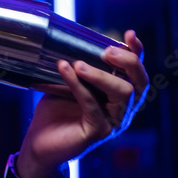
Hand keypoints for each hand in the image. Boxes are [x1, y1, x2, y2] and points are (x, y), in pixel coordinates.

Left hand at [16, 30, 148, 177]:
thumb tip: (75, 42)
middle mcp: (123, 110)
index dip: (137, 53)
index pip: (136, 72)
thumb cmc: (55, 111)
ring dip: (100, 75)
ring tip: (78, 64)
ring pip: (122, 93)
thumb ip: (80, 68)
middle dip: (127, 62)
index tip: (130, 34)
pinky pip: (93, 105)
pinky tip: (66, 70)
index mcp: (120, 96)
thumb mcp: (70, 84)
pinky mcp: (97, 132)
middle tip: (106, 51)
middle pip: (138, 83)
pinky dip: (78, 85)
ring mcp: (113, 122)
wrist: (39, 142)